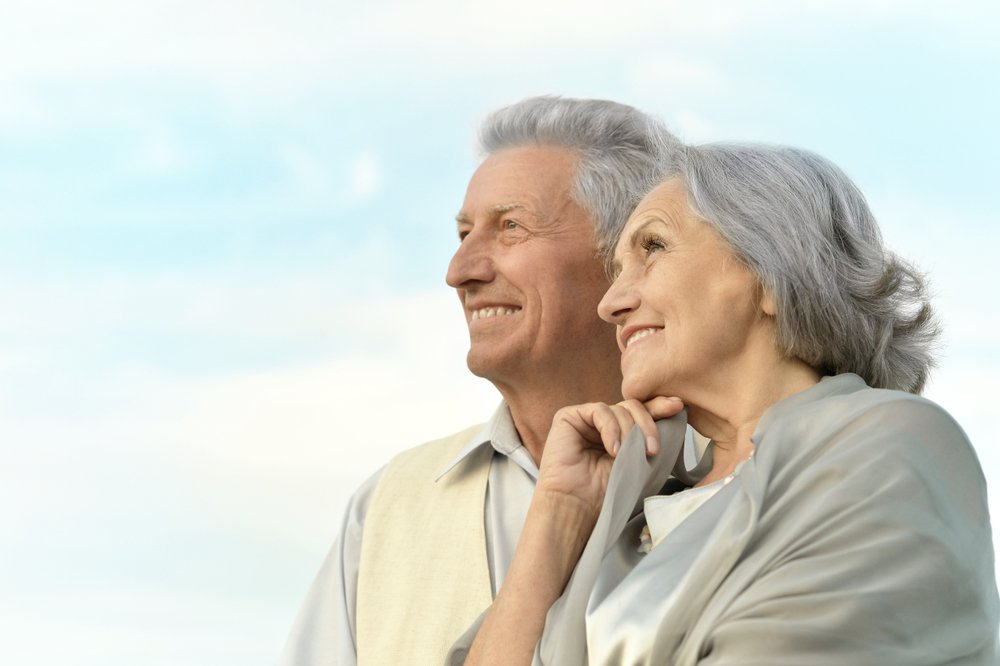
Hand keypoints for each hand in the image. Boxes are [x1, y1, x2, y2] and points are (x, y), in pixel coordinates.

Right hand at [535, 396, 683, 518]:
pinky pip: (600, 411)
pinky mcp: (569, 417)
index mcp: (620, 433)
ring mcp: (586, 419)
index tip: (678, 407)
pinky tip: (613, 450)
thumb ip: (651, 438)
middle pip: (633, 406)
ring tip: (626, 457)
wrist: (578, 506)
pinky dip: (611, 429)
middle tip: (653, 450)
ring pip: (619, 409)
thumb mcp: (639, 463)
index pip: (642, 413)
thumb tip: (675, 413)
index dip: (659, 408)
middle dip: (648, 424)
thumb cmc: (608, 493)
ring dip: (629, 432)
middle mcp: (603, 423)